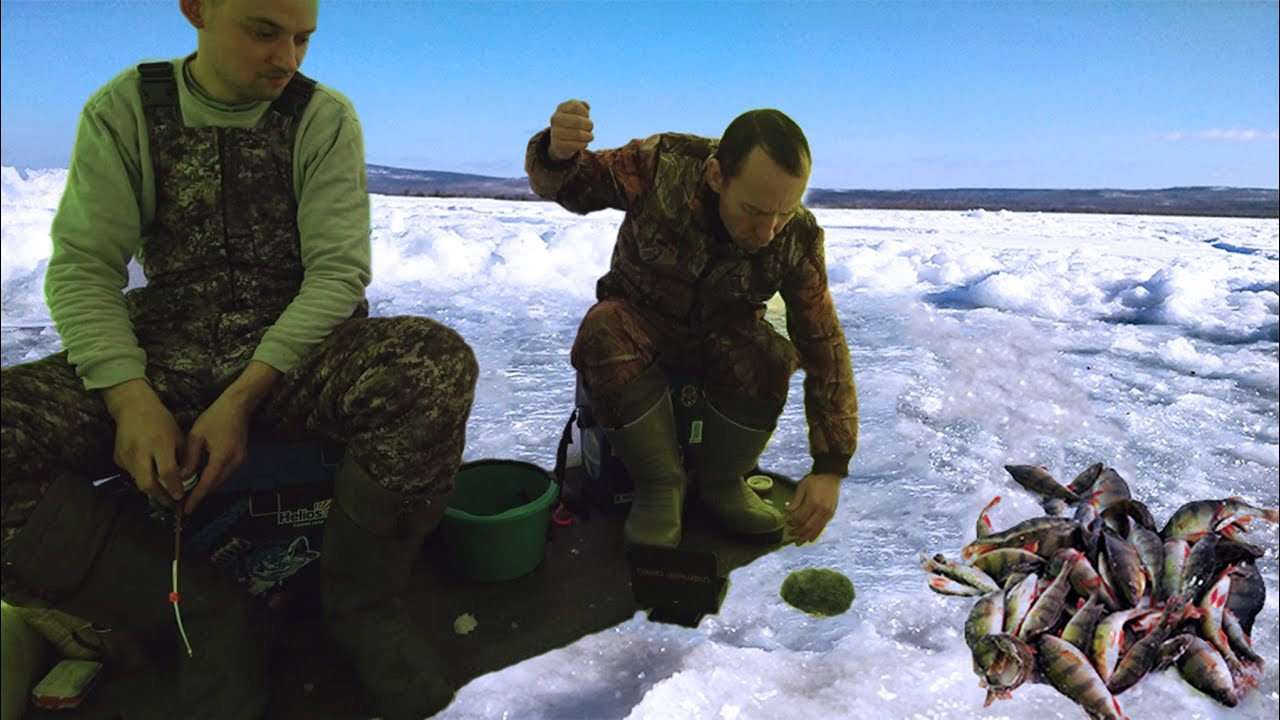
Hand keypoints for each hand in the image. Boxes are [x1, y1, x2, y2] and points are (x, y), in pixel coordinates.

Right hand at [103, 379, 186, 506]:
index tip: (180, 496)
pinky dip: (141, 476)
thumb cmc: (160, 420)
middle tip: (170, 502)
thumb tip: (186, 479)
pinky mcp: (117, 457)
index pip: (167, 472)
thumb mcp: (177, 436)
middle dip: (160, 496)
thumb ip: (181, 458)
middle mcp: (141, 451)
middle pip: (147, 483)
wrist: (133, 407)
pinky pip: (131, 473)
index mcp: (159, 443)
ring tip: (163, 490)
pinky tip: (149, 472)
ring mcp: (126, 455)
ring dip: (151, 488)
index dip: (174, 487)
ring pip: (138, 481)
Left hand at [181, 361, 280, 513]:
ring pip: (220, 480)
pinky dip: (213, 478)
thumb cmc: (215, 417)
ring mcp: (240, 461)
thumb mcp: (197, 436)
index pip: (207, 483)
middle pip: (215, 485)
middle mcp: (234, 462)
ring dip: (207, 487)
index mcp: (222, 457)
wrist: (238, 406)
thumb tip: (182, 477)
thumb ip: (190, 459)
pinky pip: (225, 473)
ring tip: (190, 493)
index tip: (186, 510)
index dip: (196, 498)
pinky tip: (202, 479)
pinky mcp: (241, 458)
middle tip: (184, 503)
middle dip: (200, 495)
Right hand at [548, 99, 593, 160]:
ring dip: (588, 136)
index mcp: (561, 108)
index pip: (575, 106)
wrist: (560, 142)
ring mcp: (555, 132)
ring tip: (590, 137)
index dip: (585, 112)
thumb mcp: (576, 112)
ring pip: (578, 134)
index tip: (586, 117)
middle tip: (590, 128)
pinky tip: (584, 144)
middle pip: (578, 121)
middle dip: (589, 125)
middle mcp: (556, 119)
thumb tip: (587, 107)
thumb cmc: (573, 123)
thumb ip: (582, 105)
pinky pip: (575, 145)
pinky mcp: (557, 145)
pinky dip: (583, 144)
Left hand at [785, 472, 840, 544]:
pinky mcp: (831, 514)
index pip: (800, 518)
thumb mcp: (802, 487)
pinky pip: (822, 527)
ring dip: (805, 537)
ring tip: (798, 542)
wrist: (830, 476)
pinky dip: (815, 534)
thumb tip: (787, 511)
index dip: (792, 522)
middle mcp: (822, 510)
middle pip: (808, 526)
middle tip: (790, 535)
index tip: (786, 523)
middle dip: (798, 533)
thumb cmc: (814, 480)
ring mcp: (828, 513)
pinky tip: (809, 539)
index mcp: (813, 502)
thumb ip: (795, 501)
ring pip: (815, 529)